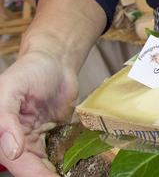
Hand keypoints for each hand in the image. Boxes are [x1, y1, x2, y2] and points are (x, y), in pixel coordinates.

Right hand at [0, 51, 78, 175]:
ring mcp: (37, 139)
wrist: (56, 60)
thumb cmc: (29, 70)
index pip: (15, 161)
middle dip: (46, 175)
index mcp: (2, 132)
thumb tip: (13, 151)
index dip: (32, 173)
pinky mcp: (55, 135)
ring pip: (46, 163)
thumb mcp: (11, 89)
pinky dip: (69, 160)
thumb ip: (6, 119)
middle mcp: (17, 140)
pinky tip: (83, 166)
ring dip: (58, 170)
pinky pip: (60, 153)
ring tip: (79, 174)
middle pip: (31, 167)